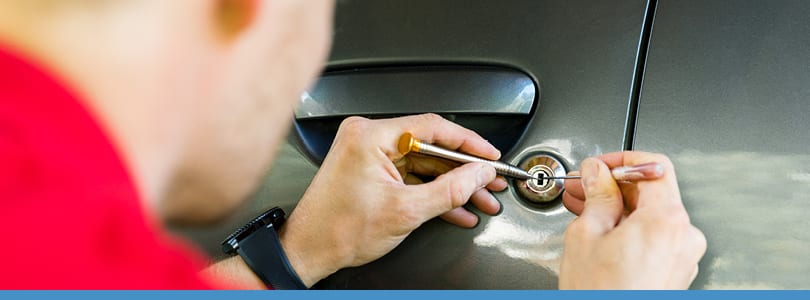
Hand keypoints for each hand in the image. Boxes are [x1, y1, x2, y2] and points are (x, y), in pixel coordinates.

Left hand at [278, 114, 506, 286]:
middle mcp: (367, 138)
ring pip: (424, 164)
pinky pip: (411, 176)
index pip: (433, 128)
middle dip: (464, 170)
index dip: (469, 143)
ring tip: (480, 199)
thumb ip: (449, 190)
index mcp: (371, 136)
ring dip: (452, 185)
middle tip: (490, 182)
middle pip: (431, 146)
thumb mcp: (405, 211)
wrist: (309, 251)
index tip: (490, 156)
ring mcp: (369, 154)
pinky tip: (456, 208)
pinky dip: (433, 191)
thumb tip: (478, 175)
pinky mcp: (371, 171)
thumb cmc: (338, 229)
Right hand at [559, 151, 706, 288]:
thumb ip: (597, 195)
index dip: (622, 160)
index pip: (655, 165)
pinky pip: (655, 237)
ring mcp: (684, 256)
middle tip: (583, 187)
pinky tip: (602, 234)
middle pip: (653, 191)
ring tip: (585, 212)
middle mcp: (684, 236)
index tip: (599, 165)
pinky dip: (630, 229)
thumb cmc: (601, 294)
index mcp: (667, 219)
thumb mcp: (586, 234)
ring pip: (652, 215)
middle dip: (614, 186)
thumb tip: (597, 172)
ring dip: (619, 208)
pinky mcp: (677, 271)